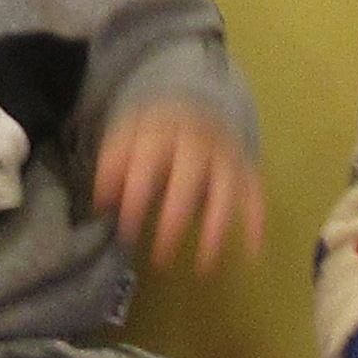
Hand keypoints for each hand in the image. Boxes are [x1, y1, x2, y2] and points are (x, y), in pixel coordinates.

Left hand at [95, 105, 259, 270]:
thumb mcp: (128, 134)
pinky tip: (251, 254)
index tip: (126, 232)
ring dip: (216, 230)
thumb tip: (102, 202)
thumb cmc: (156, 128)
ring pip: (227, 192)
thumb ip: (113, 165)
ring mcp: (227, 155)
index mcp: (163, 133)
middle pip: (189, 183)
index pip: (147, 168)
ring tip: (204, 266)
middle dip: (174, 222)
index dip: (136, 200)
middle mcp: (199, 144)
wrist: (200, 92)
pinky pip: (256, 195)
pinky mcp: (247, 166)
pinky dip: (256, 224)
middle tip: (160, 259)